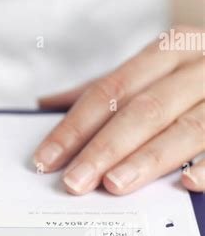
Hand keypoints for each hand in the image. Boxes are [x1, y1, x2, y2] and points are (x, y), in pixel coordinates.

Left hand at [34, 26, 203, 194]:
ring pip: (186, 127)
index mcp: (168, 50)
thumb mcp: (155, 67)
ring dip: (149, 159)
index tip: (46, 158)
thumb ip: (107, 88)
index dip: (75, 126)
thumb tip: (46, 103)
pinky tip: (187, 184)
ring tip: (114, 185)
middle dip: (105, 148)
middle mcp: (199, 65)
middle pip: (144, 109)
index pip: (110, 90)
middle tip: (75, 182)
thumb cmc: (195, 70)